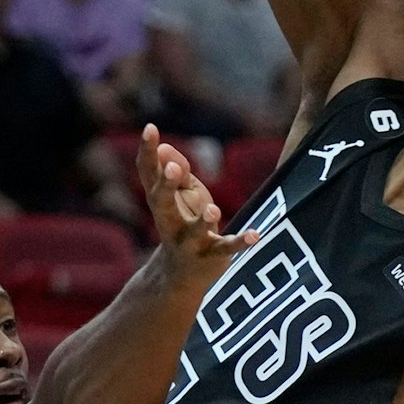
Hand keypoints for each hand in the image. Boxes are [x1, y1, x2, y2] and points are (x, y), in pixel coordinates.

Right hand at [135, 126, 258, 275]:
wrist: (182, 275)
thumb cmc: (184, 223)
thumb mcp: (182, 195)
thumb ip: (178, 173)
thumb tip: (166, 148)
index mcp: (160, 201)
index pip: (149, 174)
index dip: (148, 151)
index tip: (150, 128)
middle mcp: (168, 222)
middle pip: (162, 203)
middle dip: (167, 186)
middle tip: (173, 168)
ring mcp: (189, 242)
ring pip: (194, 232)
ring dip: (203, 221)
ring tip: (213, 209)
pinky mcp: (211, 258)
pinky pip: (226, 250)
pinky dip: (240, 242)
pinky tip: (256, 235)